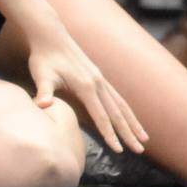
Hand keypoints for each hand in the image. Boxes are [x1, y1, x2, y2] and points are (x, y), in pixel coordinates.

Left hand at [25, 18, 147, 154]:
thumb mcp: (41, 75)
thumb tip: (41, 106)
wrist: (50, 36)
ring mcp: (100, 79)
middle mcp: (98, 83)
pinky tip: (129, 118)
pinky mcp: (98, 76)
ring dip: (133, 122)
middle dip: (128, 133)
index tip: (119, 150)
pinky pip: (116, 97)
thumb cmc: (43, 57)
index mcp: (86, 86)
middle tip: (139, 150)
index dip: (109, 134)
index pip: (101, 116)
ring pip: (121, 105)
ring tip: (145, 138)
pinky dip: (125, 110)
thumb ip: (43, 92)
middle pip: (116, 113)